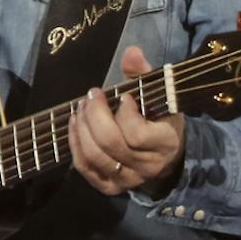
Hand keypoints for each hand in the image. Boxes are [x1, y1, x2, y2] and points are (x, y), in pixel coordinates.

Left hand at [69, 45, 185, 196]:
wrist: (166, 154)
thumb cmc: (159, 118)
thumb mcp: (158, 95)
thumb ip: (143, 74)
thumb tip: (131, 52)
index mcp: (165, 143)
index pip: (137, 134)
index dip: (125, 114)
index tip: (123, 97)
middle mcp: (147, 166)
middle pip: (111, 144)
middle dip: (95, 115)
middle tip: (92, 96)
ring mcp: (128, 180)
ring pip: (96, 157)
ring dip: (82, 128)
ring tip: (80, 108)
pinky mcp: (110, 187)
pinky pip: (85, 168)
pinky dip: (75, 145)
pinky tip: (75, 125)